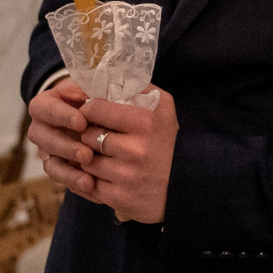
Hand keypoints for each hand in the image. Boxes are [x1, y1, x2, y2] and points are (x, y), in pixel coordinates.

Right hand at [27, 77, 93, 198]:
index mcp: (45, 104)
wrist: (97, 115)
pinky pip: (63, 180)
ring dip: (69, 172)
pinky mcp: (59, 168)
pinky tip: (93, 188)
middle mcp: (41, 128)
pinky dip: (76, 185)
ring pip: (50, 163)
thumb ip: (96, 92)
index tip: (81, 122)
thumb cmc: (96, 97)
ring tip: (89, 180)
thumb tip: (103, 96)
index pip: (43, 108)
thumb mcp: (96, 88)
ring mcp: (48, 150)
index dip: (60, 115)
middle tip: (87, 154)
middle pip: (42, 138)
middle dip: (65, 147)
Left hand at [78, 89, 177, 225]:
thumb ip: (138, 88)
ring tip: (102, 157)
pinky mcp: (119, 197)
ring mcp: (126, 175)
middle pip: (87, 135)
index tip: (92, 114)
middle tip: (97, 137)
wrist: (186, 186)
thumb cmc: (169, 142)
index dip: (89, 110)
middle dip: (89, 136)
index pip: (94, 108)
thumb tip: (110, 75)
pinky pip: (90, 183)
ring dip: (90, 159)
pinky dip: (93, 179)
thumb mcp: (163, 108)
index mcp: (144, 121)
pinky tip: (106, 175)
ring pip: (86, 160)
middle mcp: (135, 149)